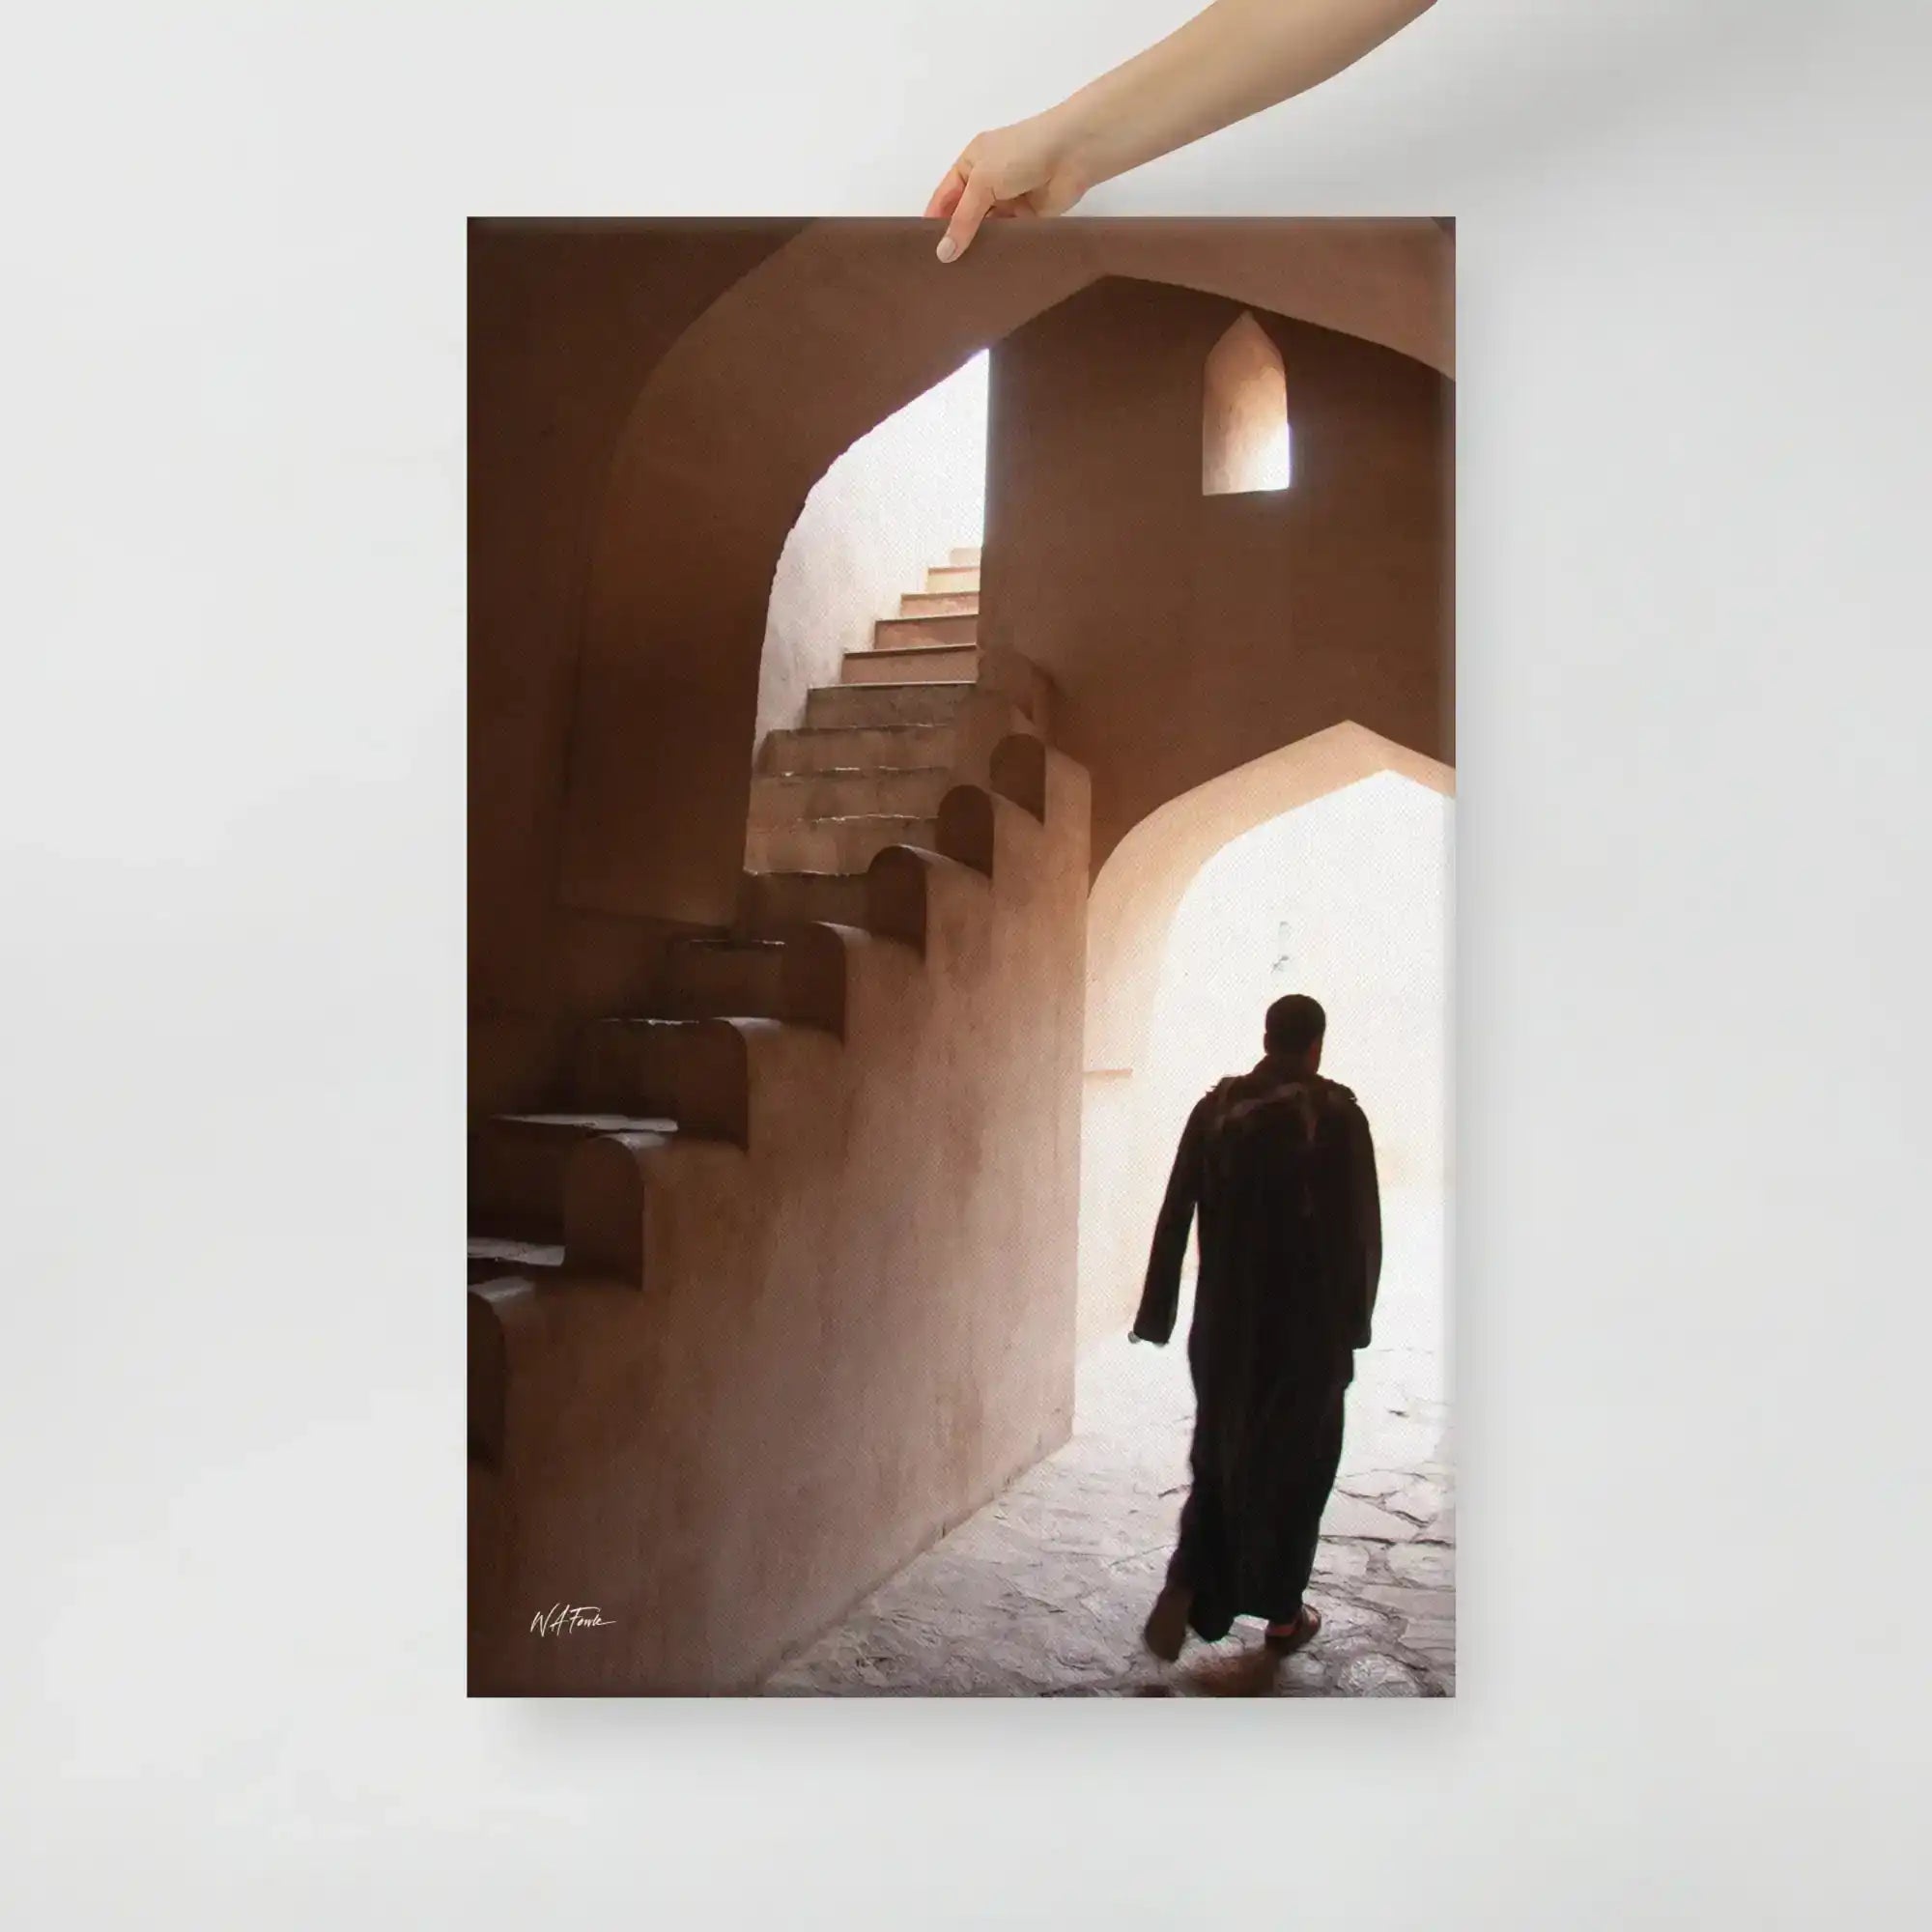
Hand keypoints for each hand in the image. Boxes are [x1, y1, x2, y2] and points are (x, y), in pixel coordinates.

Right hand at [925, 109, 1093, 262]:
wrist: (1073, 153)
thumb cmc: (1021, 154)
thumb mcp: (982, 181)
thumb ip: (963, 220)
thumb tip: (944, 254)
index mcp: (970, 164)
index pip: (944, 197)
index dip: (933, 222)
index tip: (922, 252)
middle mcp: (987, 182)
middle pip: (964, 216)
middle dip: (954, 239)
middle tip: (940, 273)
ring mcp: (1008, 201)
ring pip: (986, 229)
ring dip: (977, 248)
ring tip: (960, 279)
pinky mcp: (1028, 218)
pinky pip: (1008, 238)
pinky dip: (1000, 251)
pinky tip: (988, 271)